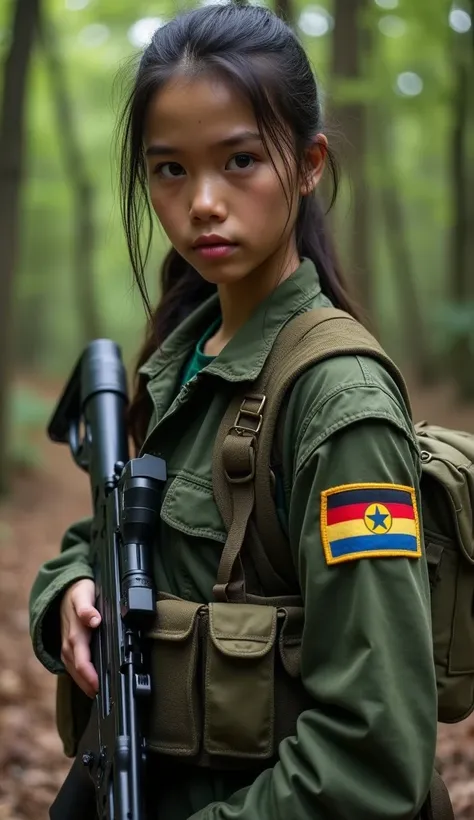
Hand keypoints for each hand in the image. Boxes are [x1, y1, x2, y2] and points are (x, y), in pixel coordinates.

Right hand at [60, 578, 100, 697]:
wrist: (63, 591)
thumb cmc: (77, 592)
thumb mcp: (83, 594)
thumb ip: (87, 607)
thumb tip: (93, 620)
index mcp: (75, 634)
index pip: (82, 662)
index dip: (90, 677)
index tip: (99, 687)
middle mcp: (69, 645)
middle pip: (78, 672)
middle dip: (89, 686)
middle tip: (104, 697)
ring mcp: (66, 648)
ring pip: (74, 671)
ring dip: (84, 684)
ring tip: (98, 695)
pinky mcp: (67, 649)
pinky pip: (73, 666)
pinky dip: (81, 677)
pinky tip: (90, 684)